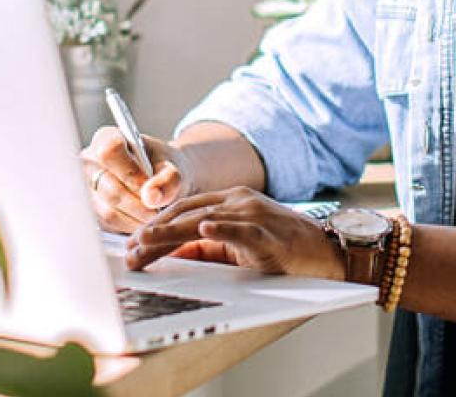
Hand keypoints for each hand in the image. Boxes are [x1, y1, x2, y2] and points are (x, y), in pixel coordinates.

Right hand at [81, 127, 194, 232]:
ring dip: (136, 217)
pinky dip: (131, 226)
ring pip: (109, 210)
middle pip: (109, 187)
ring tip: (155, 215)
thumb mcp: (173, 167)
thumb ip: (168, 179)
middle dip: (138, 203)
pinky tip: (144, 220)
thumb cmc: (164, 167)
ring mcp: (86, 187)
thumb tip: (151, 197)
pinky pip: (110, 224)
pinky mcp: (91, 211)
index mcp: (107, 138)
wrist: (160, 182)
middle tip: (158, 209)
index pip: (109, 151)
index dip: (131, 173)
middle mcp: (90, 161)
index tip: (150, 186)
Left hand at [125, 187, 344, 280]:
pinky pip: (241, 228)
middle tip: (129, 251)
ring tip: (146, 242)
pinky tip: (204, 228)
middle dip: (153, 233)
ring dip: (171, 234)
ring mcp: (253, 213)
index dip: (155, 225)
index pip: (182, 210)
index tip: (132, 244)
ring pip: (203, 220)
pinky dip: (221, 228)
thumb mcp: (238, 246)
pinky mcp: (268, 232)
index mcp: (230, 201)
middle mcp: (239, 201)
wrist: (326, 252)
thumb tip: (171, 255)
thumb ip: (207, 248)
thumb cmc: (284, 250)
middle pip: (185, 214)